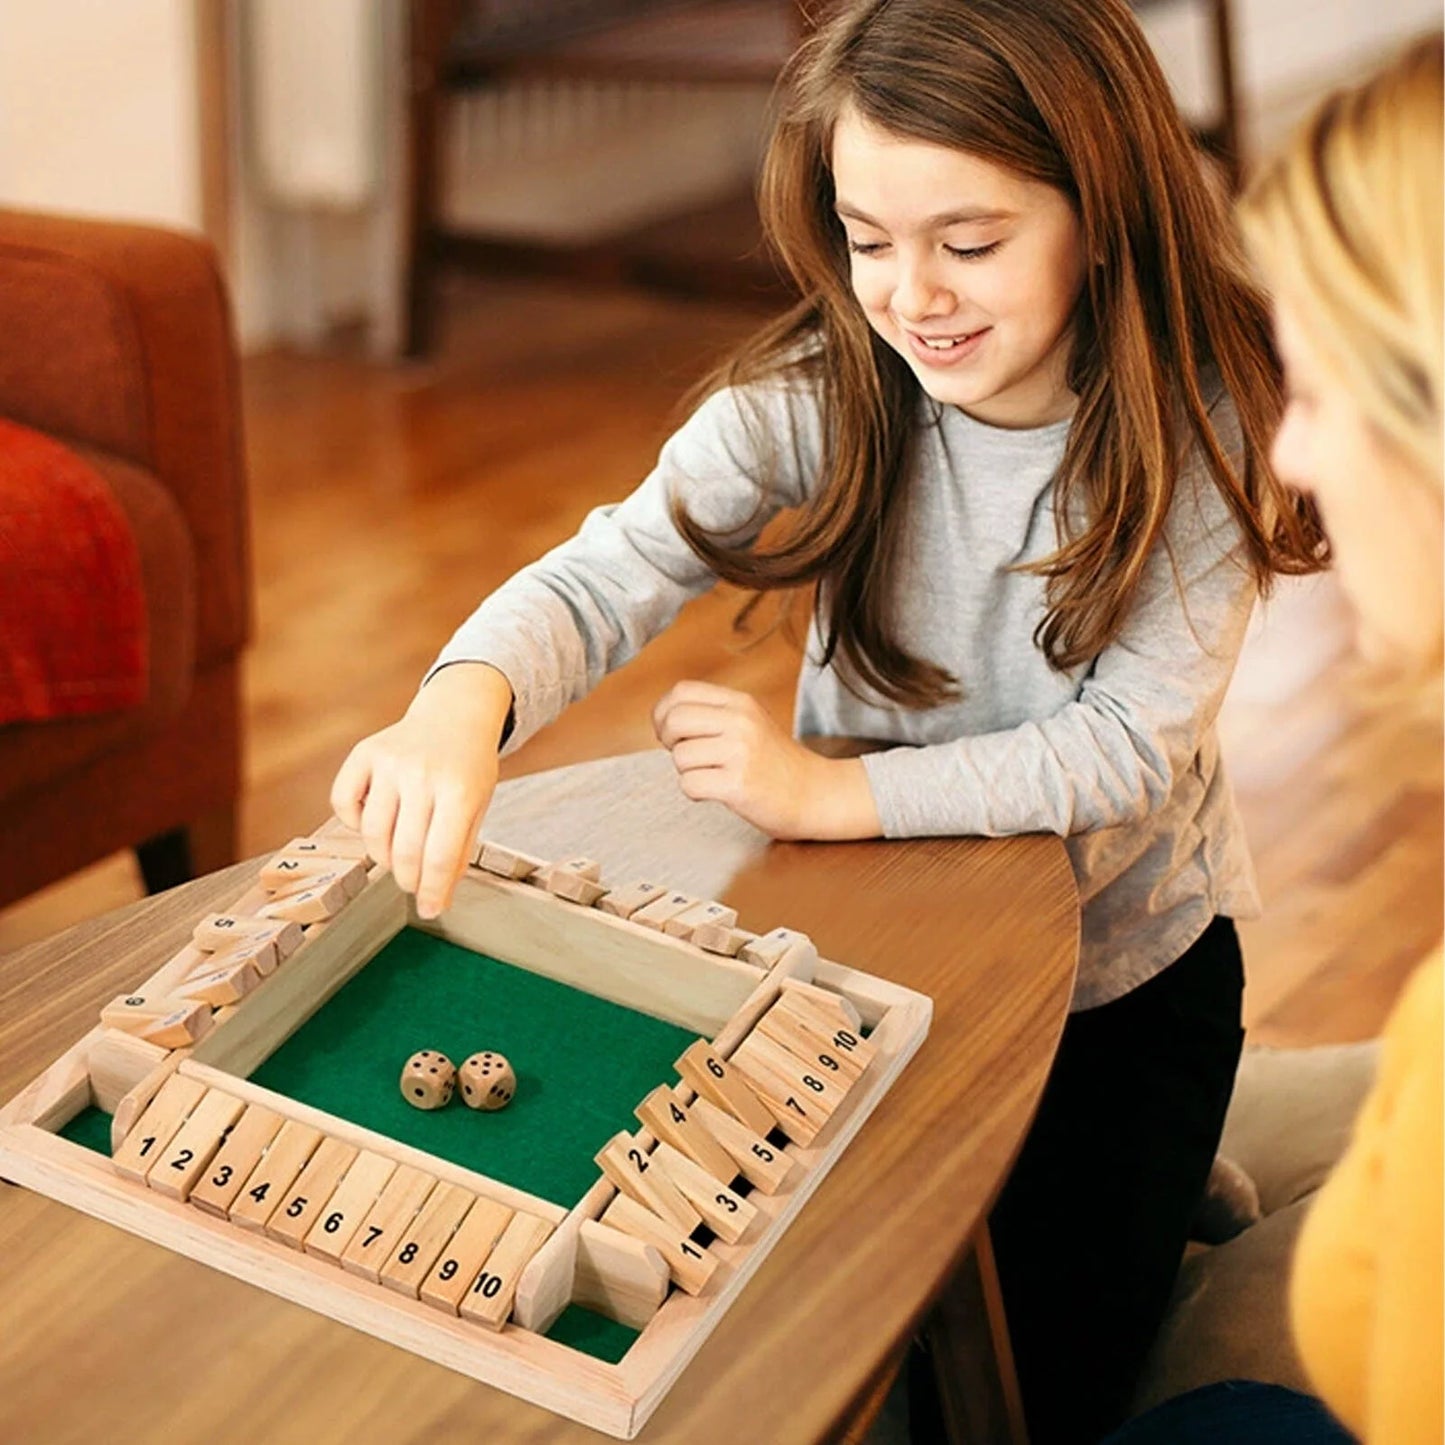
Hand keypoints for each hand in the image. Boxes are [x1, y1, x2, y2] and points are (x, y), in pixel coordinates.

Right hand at [330, 663, 512, 917]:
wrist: (455, 714)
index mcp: (460, 790)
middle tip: (413, 884)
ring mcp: (390, 761)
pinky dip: (353, 823)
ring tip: (397, 855)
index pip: (439, 856)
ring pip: (371, 832)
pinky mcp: (365, 752)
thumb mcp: (478, 805)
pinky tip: (374, 822)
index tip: (430, 911)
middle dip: (408, 879)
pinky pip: (343, 803)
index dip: (432, 892)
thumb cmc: (468, 768)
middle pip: (403, 850)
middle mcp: (422, 773)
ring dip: (382, 857)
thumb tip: (436, 900)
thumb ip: (459, 851)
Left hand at [652, 680, 880, 839]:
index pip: (680, 692)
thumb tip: (663, 716)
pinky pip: (690, 785)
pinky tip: (717, 791)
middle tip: (688, 756)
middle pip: (674, 720)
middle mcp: (741, 722)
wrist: (814, 794)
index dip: (664, 713)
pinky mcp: (738, 784)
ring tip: (714, 774)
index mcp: (740, 702)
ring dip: (688, 771)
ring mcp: (740, 753)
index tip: (672, 733)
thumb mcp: (750, 722)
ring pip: (680, 757)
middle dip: (670, 742)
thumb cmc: (775, 763)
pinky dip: (696, 792)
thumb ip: (713, 713)